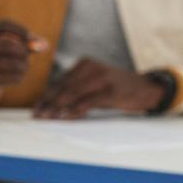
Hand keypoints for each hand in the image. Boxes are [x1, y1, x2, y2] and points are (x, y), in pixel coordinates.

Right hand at [0, 18, 42, 102]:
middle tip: (27, 56)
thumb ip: (24, 42)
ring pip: (13, 63)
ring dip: (24, 65)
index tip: (32, 38)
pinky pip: (13, 77)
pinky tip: (16, 77)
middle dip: (23, 50)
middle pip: (7, 43)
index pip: (2, 24)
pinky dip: (20, 76)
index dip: (21, 30)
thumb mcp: (4, 46)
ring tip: (24, 67)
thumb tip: (44, 44)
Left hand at [33, 57, 165, 118]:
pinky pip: (88, 100)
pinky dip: (75, 109)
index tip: (36, 110)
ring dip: (58, 107)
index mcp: (83, 64)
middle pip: (64, 87)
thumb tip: (52, 107)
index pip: (60, 82)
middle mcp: (90, 67)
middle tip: (38, 116)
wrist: (147, 88)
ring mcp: (101, 77)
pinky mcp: (111, 89)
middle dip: (49, 103)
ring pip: (73, 93)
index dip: (46, 97)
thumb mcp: (94, 85)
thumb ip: (76, 91)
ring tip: (48, 118)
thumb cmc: (116, 89)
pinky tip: (66, 116)